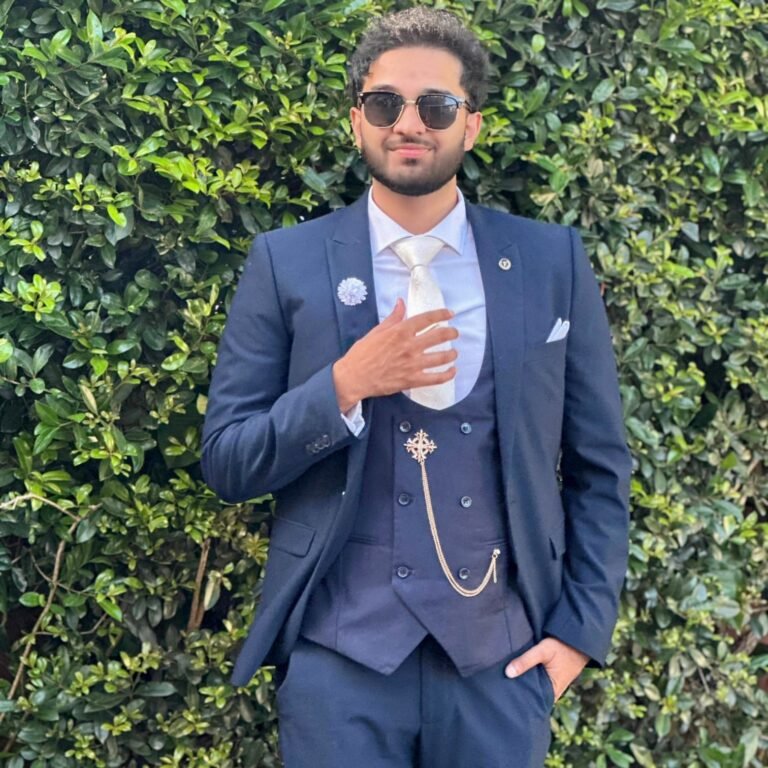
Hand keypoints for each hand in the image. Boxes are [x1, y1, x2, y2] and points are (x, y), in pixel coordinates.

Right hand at [332, 298, 458, 411]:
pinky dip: (447, 375)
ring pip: (442, 357)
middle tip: (455, 333)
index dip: (442, 314)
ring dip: (452, 354)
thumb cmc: (362, 354)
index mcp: (400, 331)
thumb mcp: (376, 332)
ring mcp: (413, 364)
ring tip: (454, 353)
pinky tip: (452, 371)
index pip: (427, 319)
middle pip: (439, 336)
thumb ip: (392, 318)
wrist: (354, 378)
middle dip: (451, 333)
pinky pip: (436, 378)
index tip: (450, 314)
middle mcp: (410, 346)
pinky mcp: (412, 380)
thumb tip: (401, 303)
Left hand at [504, 637, 588, 700]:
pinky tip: (514, 676)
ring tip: (502, 684)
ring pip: (533, 689)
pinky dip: (528, 680)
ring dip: (522, 685)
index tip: (502, 698)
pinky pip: (536, 683)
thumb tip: (507, 673)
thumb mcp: (543, 651)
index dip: (517, 701)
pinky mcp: (549, 679)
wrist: (579, 641)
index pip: (531, 704)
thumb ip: (526, 661)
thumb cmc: (562, 647)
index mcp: (551, 693)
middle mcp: (551, 693)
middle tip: (499, 691)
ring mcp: (550, 686)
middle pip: (531, 697)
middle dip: (517, 693)